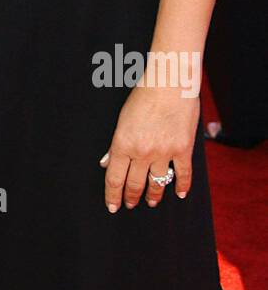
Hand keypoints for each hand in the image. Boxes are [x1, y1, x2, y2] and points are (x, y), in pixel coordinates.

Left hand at [99, 77, 199, 210]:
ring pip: (157, 182)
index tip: (113, 206)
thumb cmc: (143, 96)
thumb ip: (115, 144)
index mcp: (123, 144)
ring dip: (153, 195)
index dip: (112, 195)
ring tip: (151, 202)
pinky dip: (181, 186)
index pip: (114, 178)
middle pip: (134, 184)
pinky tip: (179, 194)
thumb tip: (105, 162)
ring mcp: (164, 152)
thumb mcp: (122, 119)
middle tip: (130, 204)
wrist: (169, 83)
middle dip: (131, 197)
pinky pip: (183, 174)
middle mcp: (142, 152)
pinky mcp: (183, 149)